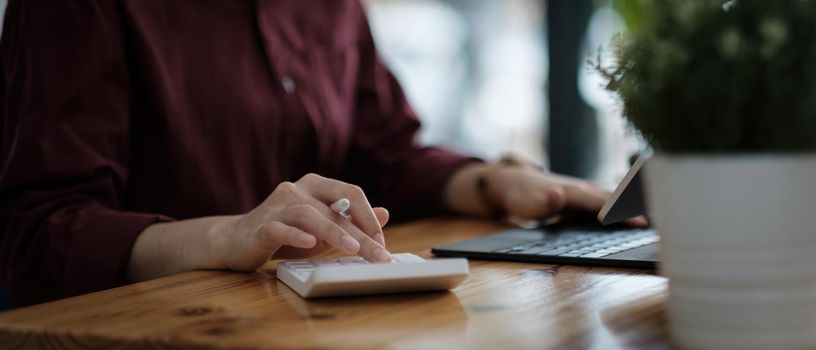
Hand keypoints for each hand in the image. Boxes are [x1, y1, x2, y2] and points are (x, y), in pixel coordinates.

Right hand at [210, 173, 392, 271]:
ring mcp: (277, 206)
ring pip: (308, 214)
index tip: (382, 242)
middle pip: (334, 208)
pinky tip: (310, 244)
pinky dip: (296, 235)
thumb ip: (351, 220)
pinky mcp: (261, 225)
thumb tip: (385, 214)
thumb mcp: (323, 228)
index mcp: (315, 185)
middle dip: (360, 234)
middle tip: (379, 255)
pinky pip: (280, 228)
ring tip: (352, 249)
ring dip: (332, 232)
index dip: (369, 216)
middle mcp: (297, 189)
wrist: (237, 241)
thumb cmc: (286, 234)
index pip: (350, 192)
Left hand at [488, 166, 647, 225]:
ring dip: (634, 203)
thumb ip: (544, 203)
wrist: (512, 182)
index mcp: (573, 193)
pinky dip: (624, 201)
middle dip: (637, 207)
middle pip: (615, 198)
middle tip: (664, 220)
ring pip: (614, 196)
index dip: (620, 213)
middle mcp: (583, 188)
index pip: (602, 205)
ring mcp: (584, 189)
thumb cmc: (521, 198)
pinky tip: (637, 207)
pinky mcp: (583, 193)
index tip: (641, 222)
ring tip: (658, 214)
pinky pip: (609, 197)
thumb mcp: (528, 205)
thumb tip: (558, 194)